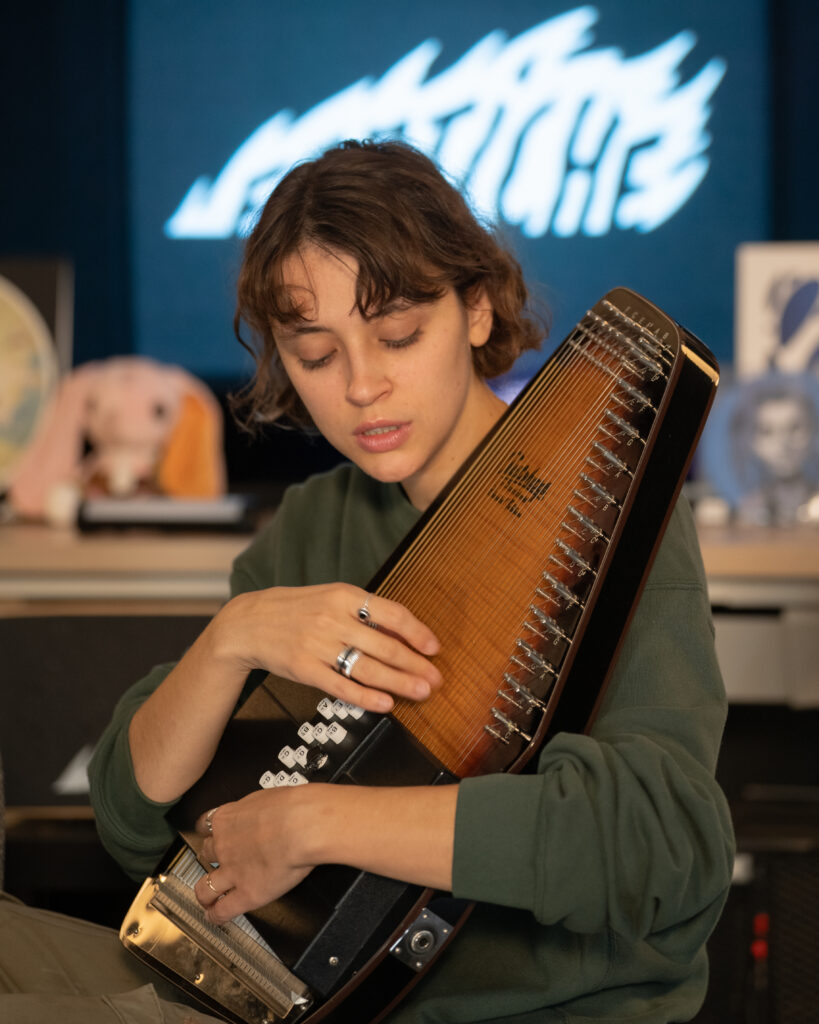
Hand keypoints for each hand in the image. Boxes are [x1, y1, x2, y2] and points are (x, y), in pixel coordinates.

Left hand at [193, 790, 313, 923]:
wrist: (302, 825)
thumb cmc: (293, 807)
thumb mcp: (266, 797)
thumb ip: (256, 809)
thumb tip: (263, 811)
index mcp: (228, 818)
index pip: (205, 825)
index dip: (209, 833)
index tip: (212, 835)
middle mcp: (224, 844)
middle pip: (205, 854)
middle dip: (210, 859)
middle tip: (217, 863)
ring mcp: (232, 871)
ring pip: (205, 888)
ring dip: (205, 894)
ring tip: (207, 899)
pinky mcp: (246, 894)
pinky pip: (223, 910)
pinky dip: (216, 916)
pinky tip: (215, 917)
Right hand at [209, 584, 441, 712]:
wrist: (248, 623)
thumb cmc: (297, 610)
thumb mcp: (331, 597)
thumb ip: (365, 611)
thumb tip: (405, 630)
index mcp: (343, 596)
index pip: (391, 613)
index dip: (417, 632)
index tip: (434, 647)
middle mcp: (332, 619)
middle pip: (384, 646)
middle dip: (415, 665)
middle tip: (436, 679)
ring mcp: (317, 645)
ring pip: (367, 668)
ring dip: (399, 683)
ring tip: (421, 692)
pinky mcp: (304, 669)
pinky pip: (341, 686)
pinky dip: (366, 697)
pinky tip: (385, 703)